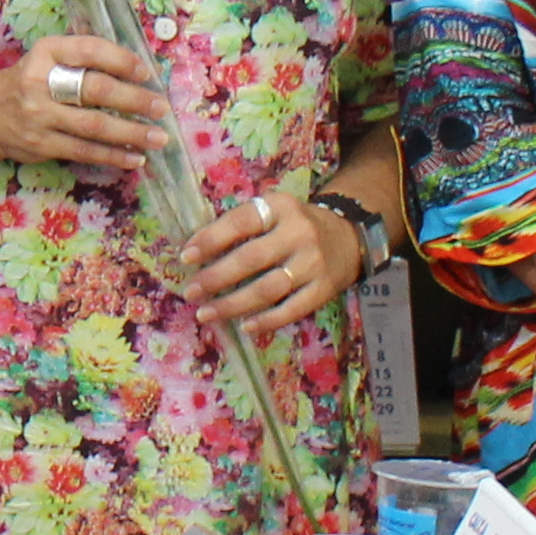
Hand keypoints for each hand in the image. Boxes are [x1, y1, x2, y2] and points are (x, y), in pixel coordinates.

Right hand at [0, 36, 171, 178]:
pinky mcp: (41, 144)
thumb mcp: (48, 59)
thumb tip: (139, 72)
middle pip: (95, 90)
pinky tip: (136, 157)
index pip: (89, 50)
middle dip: (134, 100)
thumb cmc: (31, 82)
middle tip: (161, 107)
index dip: (121, 60)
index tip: (146, 72)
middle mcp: (40, 81)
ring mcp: (39, 115)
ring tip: (159, 137)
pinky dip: (113, 155)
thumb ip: (84, 59)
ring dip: (131, 133)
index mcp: (45, 52)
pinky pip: (84, 151)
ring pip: (94, 126)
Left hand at [179, 186, 361, 339]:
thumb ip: (241, 225)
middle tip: (191, 292)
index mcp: (280, 207)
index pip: (241, 221)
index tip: (186, 256)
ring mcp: (313, 263)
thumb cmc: (295, 225)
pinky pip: (292, 309)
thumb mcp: (273, 211)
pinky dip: (267, 320)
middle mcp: (299, 233)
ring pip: (268, 289)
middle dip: (216, 277)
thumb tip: (195, 250)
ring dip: (233, 304)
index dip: (211, 239)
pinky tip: (245, 326)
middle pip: (251, 259)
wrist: (349, 237)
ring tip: (206, 313)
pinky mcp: (325, 289)